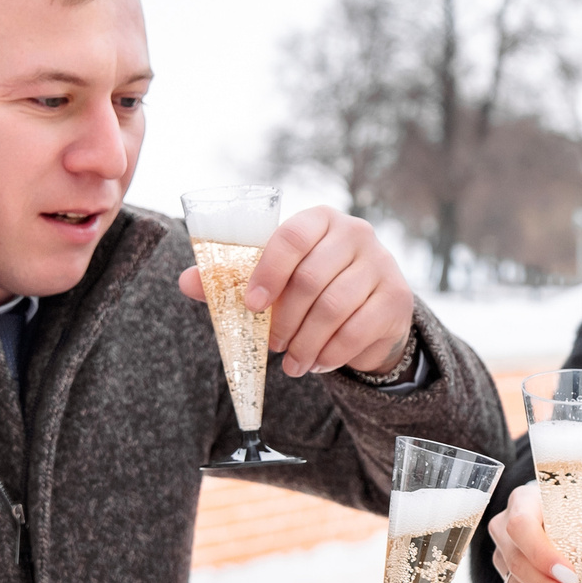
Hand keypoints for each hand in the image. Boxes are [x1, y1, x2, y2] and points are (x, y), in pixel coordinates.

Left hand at [177, 206, 414, 376]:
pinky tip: (316, 363)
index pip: (292, 236)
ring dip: (306, 342)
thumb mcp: (274, 279)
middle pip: (312, 279)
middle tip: (272, 344)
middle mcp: (356, 234)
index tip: (250, 305)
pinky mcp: (396, 299)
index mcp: (320, 219)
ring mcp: (381, 265)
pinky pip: (357, 330)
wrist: (370, 309)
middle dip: (285, 319)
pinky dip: (330, 354)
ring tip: (291, 363)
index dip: (267, 272)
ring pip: (335, 308)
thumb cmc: (313, 287)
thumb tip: (185, 281)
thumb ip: (232, 279)